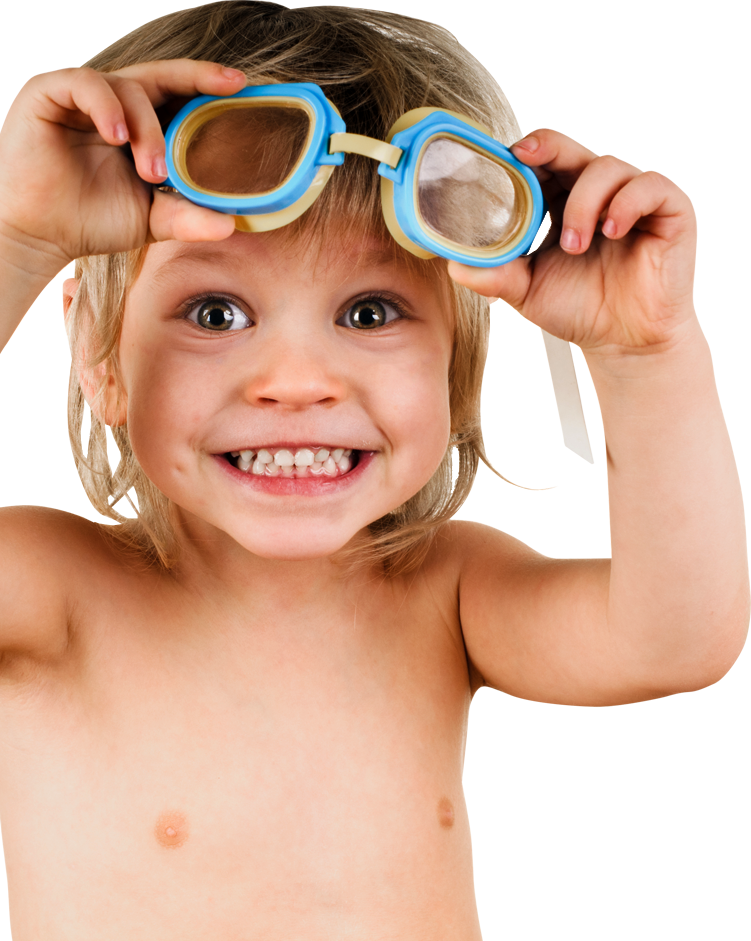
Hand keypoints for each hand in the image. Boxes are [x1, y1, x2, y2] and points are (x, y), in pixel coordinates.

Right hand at [0, 59, 245, 278]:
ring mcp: (84, 97)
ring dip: (148, 128)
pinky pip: (86, 84)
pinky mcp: (50, 94)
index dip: (209, 86)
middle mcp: (117, 105)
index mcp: (142, 127)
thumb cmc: (92, 221)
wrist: (43, 236)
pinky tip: (118, 136)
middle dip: (198, 78)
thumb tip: (231, 224)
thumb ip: (188, 217)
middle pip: (162, 76)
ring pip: (130, 86)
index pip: (180, 95)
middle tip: (228, 87)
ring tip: (152, 171)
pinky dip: (107, 106)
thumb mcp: (151, 219)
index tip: (244, 85)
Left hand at [447, 129, 697, 359]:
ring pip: (606, 167)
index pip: (542, 163)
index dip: (523, 154)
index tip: (502, 156)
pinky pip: (649, 186)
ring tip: (574, 244)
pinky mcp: (668, 212)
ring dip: (583, 203)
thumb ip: (494, 274)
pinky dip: (625, 203)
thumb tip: (454, 263)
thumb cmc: (579, 309)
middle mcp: (596, 194)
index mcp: (560, 204)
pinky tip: (610, 230)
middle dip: (547, 148)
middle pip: (571, 149)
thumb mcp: (527, 291)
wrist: (622, 342)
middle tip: (525, 157)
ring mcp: (632, 200)